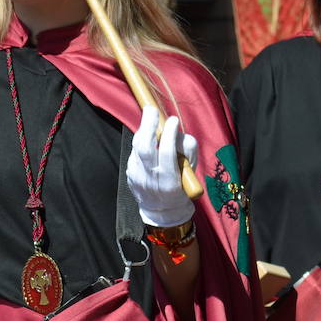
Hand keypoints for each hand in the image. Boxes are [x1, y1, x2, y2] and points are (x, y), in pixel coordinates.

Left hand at [127, 105, 198, 228]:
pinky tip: (147, 137)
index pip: (166, 152)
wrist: (162, 210)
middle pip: (144, 147)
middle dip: (148, 126)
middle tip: (152, 109)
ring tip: (149, 117)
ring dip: (143, 130)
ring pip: (137, 148)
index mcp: (168, 180)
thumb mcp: (190, 171)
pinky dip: (140, 142)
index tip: (173, 120)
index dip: (169, 134)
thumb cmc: (182, 186)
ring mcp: (136, 177)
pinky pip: (134, 153)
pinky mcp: (129, 174)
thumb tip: (176, 131)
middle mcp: (149, 178)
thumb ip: (187, 150)